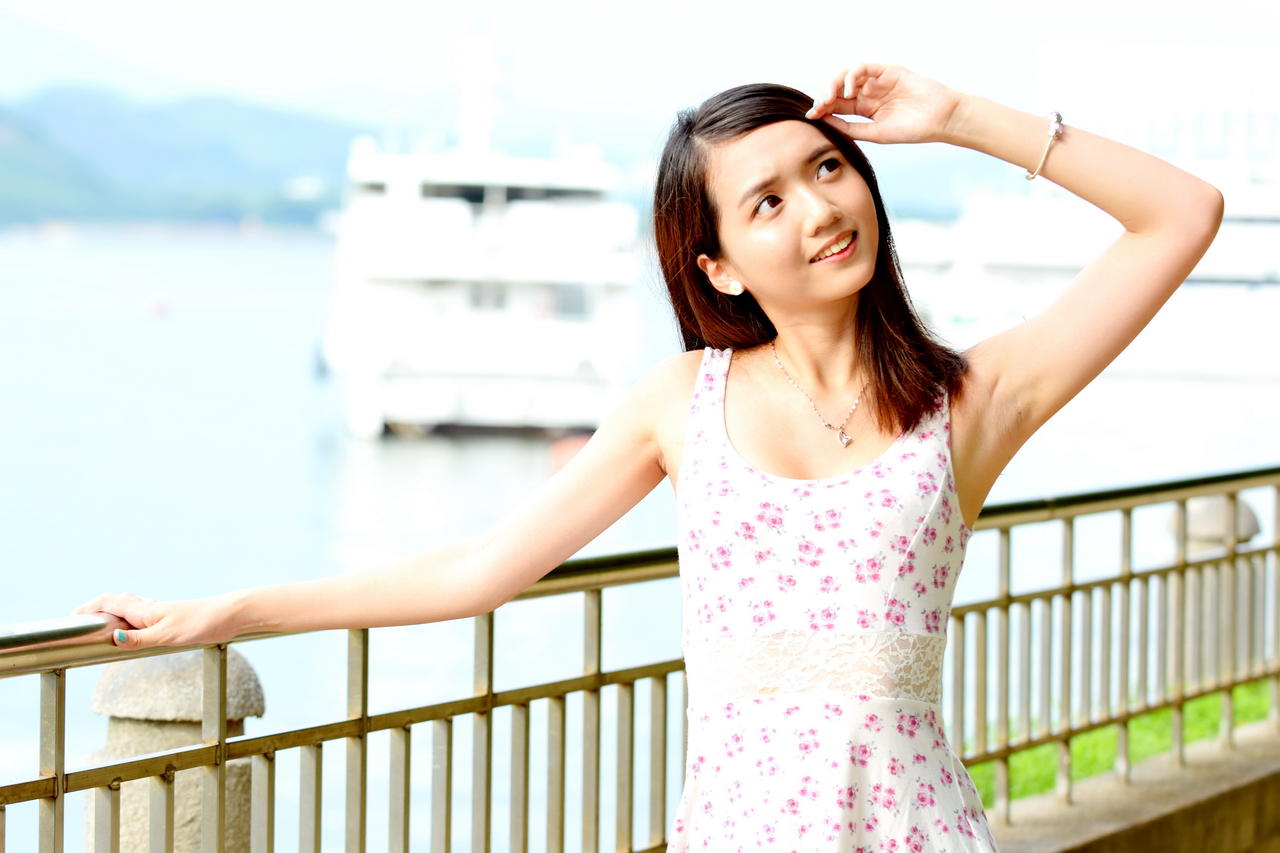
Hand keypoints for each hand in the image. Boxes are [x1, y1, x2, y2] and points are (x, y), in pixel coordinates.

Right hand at [73, 591, 241, 649]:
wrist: (230, 615)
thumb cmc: (201, 622)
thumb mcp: (167, 636)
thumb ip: (139, 639)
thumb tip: (111, 637)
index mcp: (145, 611)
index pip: (109, 603)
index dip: (89, 608)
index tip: (72, 617)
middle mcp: (150, 609)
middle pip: (117, 602)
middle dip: (97, 608)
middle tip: (80, 618)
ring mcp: (161, 612)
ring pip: (130, 606)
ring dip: (112, 610)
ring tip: (99, 620)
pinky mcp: (172, 619)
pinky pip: (143, 614)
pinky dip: (129, 616)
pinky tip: (134, 625)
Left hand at [806, 62, 966, 144]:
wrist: (939, 120)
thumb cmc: (911, 130)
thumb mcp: (875, 133)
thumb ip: (850, 128)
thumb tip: (824, 122)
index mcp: (864, 109)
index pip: (837, 105)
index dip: (822, 109)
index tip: (810, 117)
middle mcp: (868, 93)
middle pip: (838, 89)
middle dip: (824, 97)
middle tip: (817, 108)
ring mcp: (877, 81)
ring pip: (846, 76)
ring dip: (833, 85)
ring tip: (829, 99)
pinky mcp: (887, 71)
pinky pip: (863, 68)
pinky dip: (851, 76)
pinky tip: (849, 91)